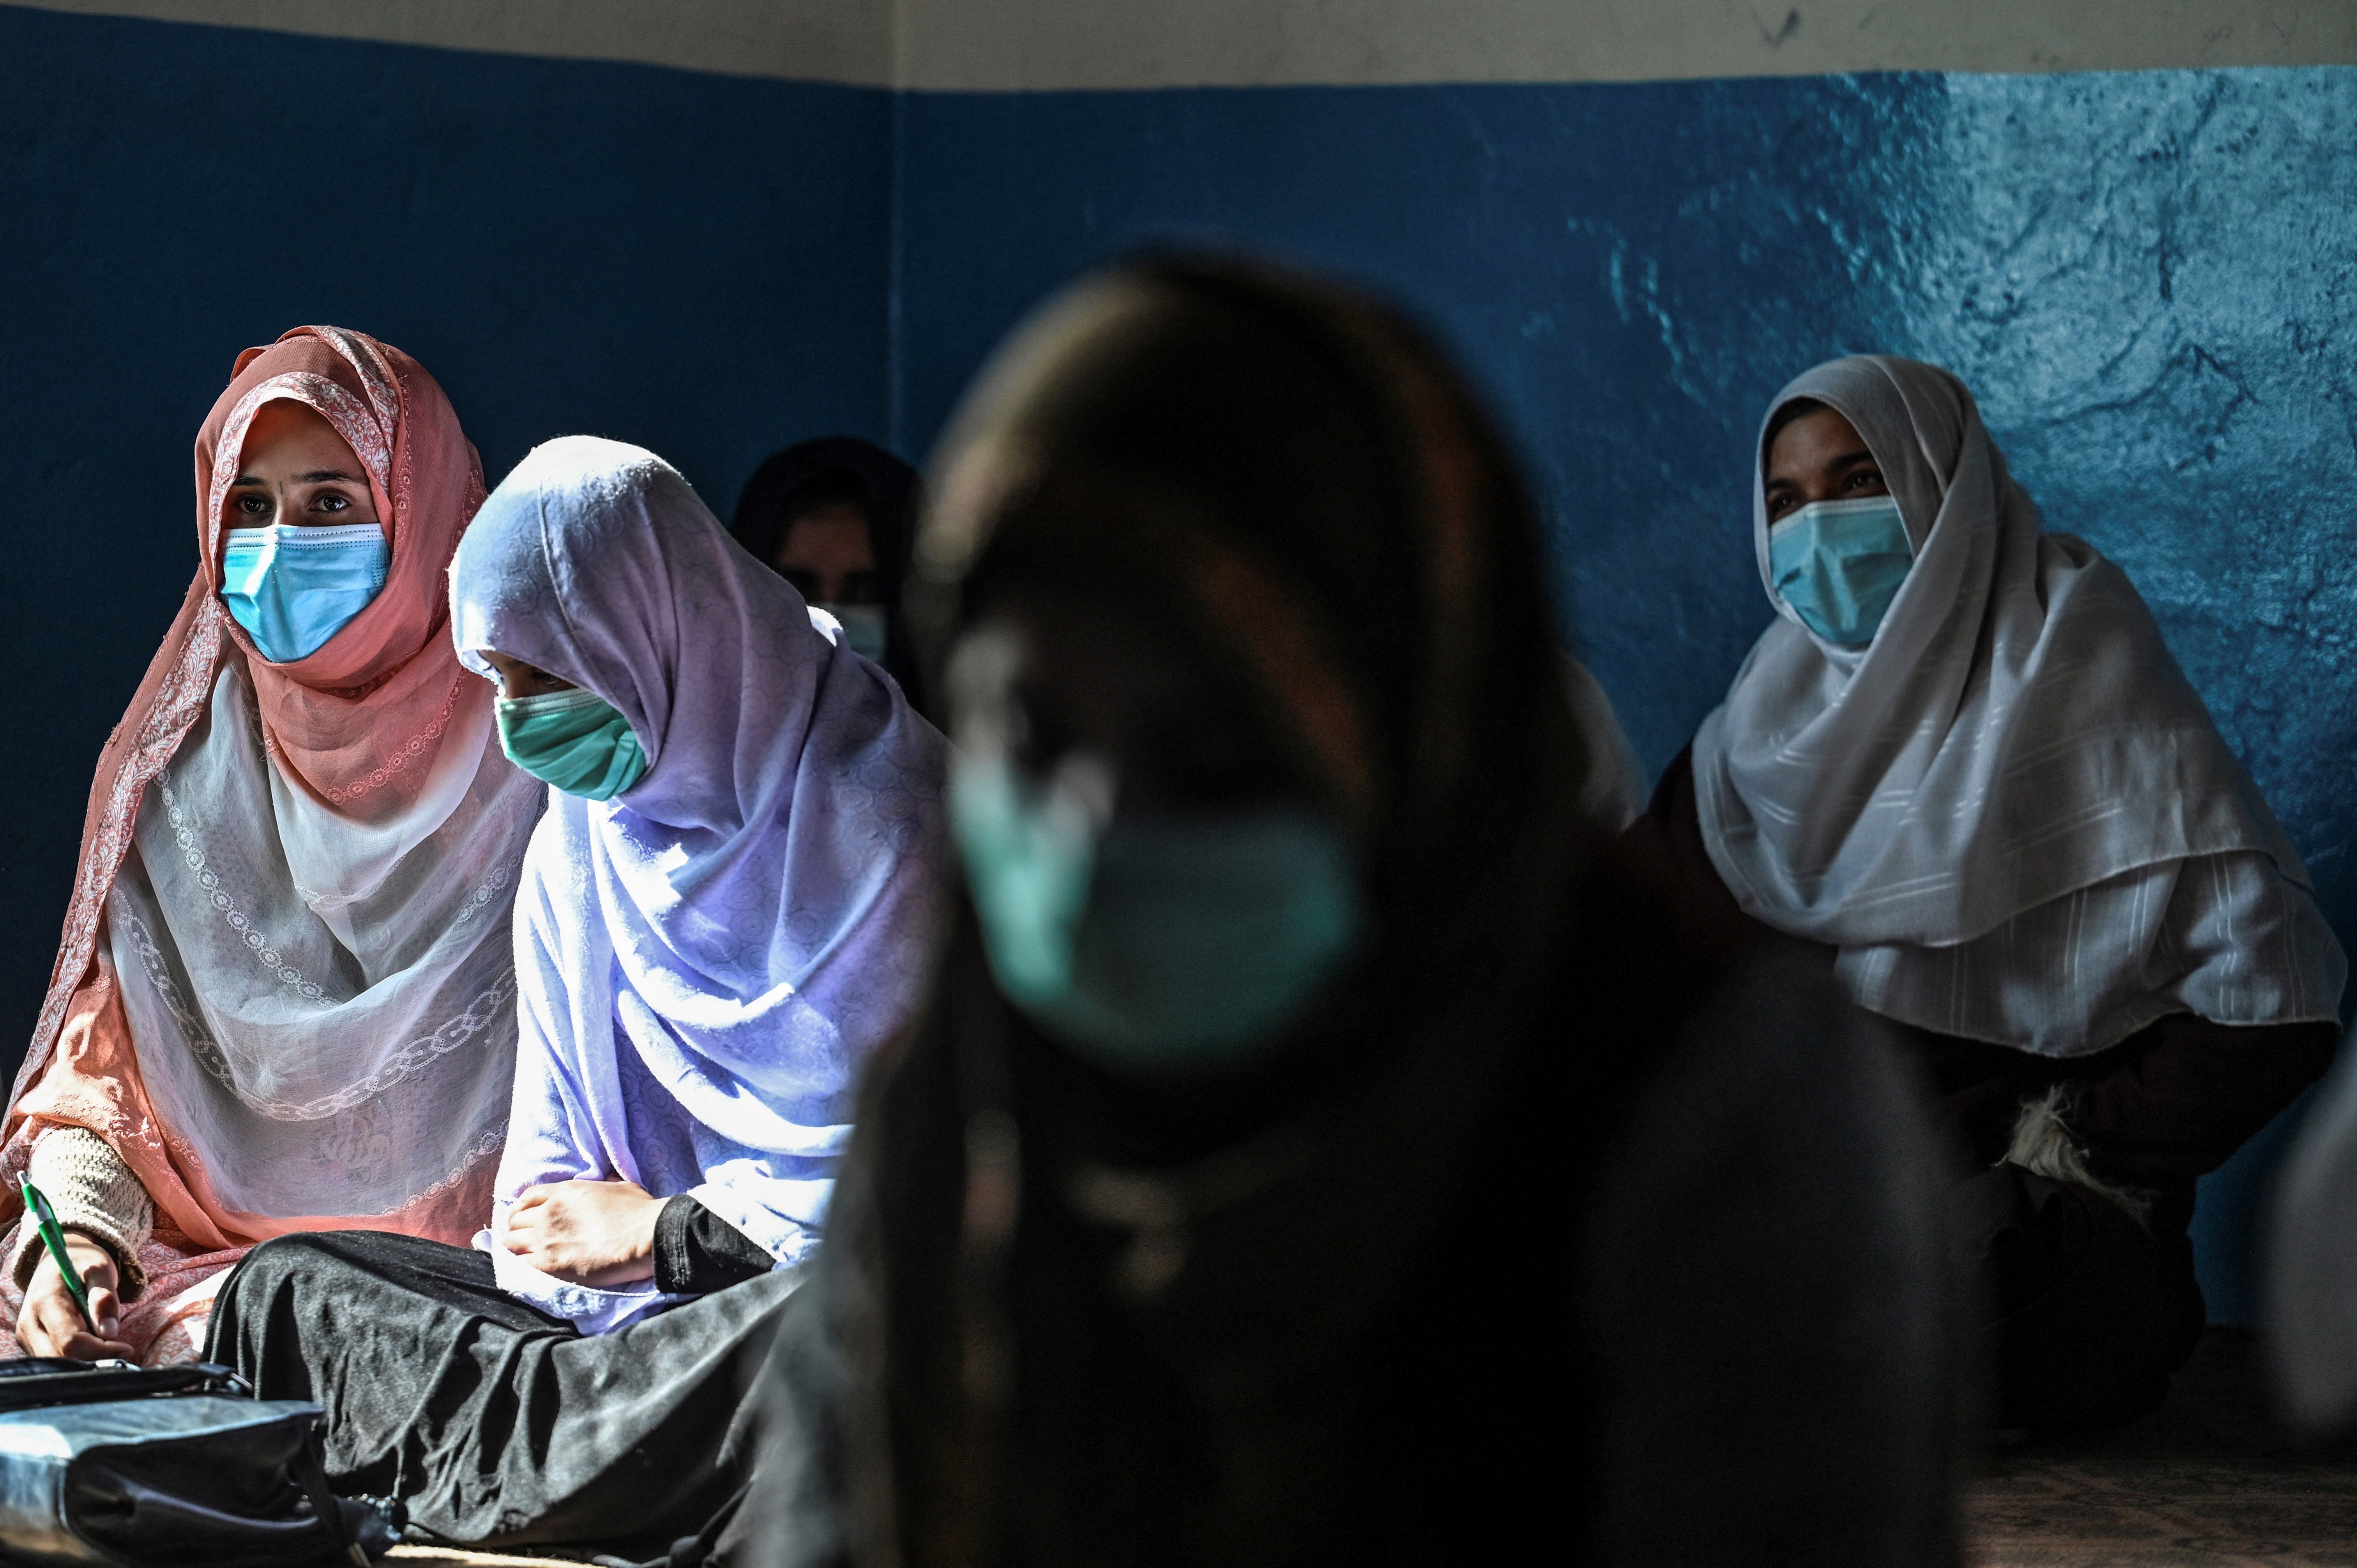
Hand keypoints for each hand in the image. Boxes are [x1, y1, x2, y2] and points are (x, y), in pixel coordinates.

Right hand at [17, 1232, 132, 1359]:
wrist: (57, 1264)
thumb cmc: (82, 1264)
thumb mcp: (100, 1270)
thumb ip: (104, 1297)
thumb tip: (110, 1331)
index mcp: (45, 1302)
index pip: (70, 1341)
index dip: (101, 1349)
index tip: (126, 1347)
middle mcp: (29, 1323)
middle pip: (62, 1357)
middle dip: (94, 1358)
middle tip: (120, 1349)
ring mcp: (26, 1335)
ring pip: (57, 1363)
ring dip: (86, 1359)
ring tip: (106, 1343)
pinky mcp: (31, 1343)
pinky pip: (54, 1360)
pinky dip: (77, 1358)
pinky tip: (93, 1344)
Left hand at [504, 1178, 663, 1287]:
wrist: (645, 1237)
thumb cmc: (639, 1212)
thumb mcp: (621, 1187)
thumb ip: (606, 1184)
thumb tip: (607, 1180)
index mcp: (565, 1192)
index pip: (528, 1197)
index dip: (521, 1207)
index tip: (523, 1216)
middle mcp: (548, 1213)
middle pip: (515, 1221)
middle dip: (517, 1229)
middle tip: (525, 1239)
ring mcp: (545, 1238)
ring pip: (511, 1243)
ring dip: (516, 1249)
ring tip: (525, 1256)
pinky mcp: (548, 1264)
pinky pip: (520, 1266)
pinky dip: (521, 1267)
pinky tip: (529, 1270)